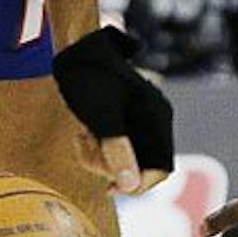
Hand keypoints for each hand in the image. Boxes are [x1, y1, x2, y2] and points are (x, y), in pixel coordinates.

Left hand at [51, 27, 172, 193]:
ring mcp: (138, 121)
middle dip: (109, 167)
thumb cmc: (88, 78)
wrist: (76, 48)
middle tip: (85, 151)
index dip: (139, 185)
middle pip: (139, 166)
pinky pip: (114, 148)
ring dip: (98, 158)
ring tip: (80, 138)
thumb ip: (116, 150)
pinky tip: (82, 133)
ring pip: (123, 160)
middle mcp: (153, 121)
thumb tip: (130, 187)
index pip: (161, 168)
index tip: (109, 188)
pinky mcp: (123, 120)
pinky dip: (97, 148)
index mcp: (156, 118)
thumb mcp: (101, 117)